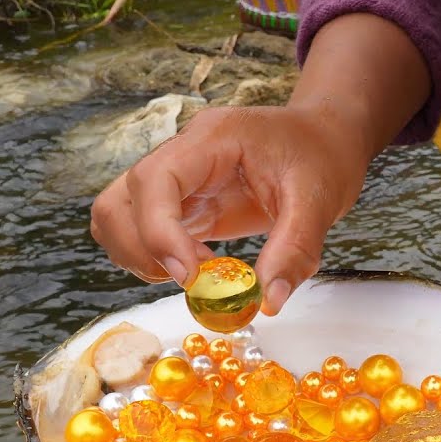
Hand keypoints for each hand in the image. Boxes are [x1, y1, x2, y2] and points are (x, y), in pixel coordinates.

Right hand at [89, 103, 369, 314]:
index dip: (158, 234)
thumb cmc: (322, 157)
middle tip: (193, 280)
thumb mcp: (320, 200)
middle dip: (143, 251)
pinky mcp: (181, 202)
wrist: (324, 139)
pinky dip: (151, 258)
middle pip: (120, 201)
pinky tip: (195, 269)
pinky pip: (139, 229)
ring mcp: (176, 179)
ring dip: (139, 256)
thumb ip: (294, 250)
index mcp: (211, 139)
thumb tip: (267, 302)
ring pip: (117, 215)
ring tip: (193, 275)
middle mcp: (181, 154)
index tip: (190, 276)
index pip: (154, 182)